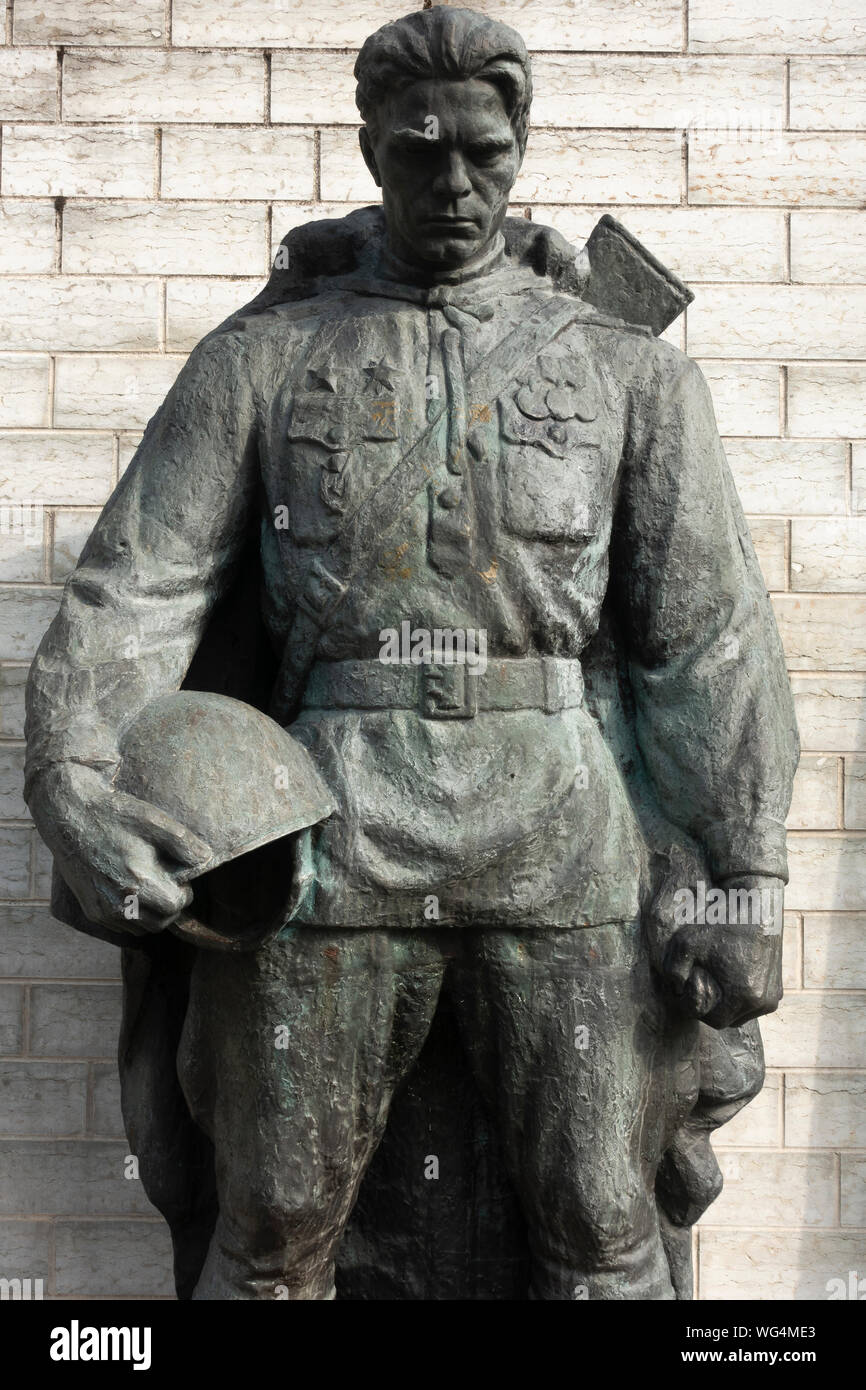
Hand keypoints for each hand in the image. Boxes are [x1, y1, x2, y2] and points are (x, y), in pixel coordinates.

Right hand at [27, 762, 212, 935]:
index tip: (177, 876)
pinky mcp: (91, 910)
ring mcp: (102, 909)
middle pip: (160, 923)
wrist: (70, 816)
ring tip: (149, 885)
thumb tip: (207, 859)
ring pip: (141, 928)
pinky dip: (132, 914)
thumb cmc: (116, 816)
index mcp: (138, 880)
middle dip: (170, 906)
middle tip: (166, 882)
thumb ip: (185, 843)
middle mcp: (118, 901)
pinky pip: (121, 925)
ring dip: (152, 913)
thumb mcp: (155, 821)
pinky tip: (131, 889)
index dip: (183, 892)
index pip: (175, 906)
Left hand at [661, 875, 783, 1028]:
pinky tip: (730, 974)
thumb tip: (675, 989)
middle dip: (710, 1006)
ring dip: (725, 1002)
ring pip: (741, 1014)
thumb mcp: (686, 943)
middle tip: (701, 979)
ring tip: (715, 977)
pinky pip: (753, 1004)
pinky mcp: (778, 988)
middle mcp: (763, 1003)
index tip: (692, 980)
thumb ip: (672, 971)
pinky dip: (740, 996)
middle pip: (728, 1020)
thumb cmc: (721, 924)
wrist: (757, 907)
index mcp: (744, 997)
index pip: (713, 1020)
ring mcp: (773, 997)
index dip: (696, 1004)